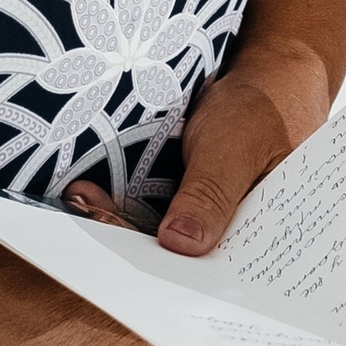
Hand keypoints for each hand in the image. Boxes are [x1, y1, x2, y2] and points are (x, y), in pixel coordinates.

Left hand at [65, 30, 332, 261]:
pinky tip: (88, 192)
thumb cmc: (263, 109)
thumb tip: (182, 245)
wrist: (264, 75)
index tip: (127, 263)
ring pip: (155, 237)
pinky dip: (116, 202)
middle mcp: (228, 236)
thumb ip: (211, 196)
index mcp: (258, 237)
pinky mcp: (180, 201)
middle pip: (177, 257)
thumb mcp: (235, 148)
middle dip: (130, 241)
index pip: (213, 269)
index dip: (170, 271)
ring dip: (116, 220)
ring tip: (81, 198)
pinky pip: (144, 212)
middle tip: (89, 212)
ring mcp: (201, 218)